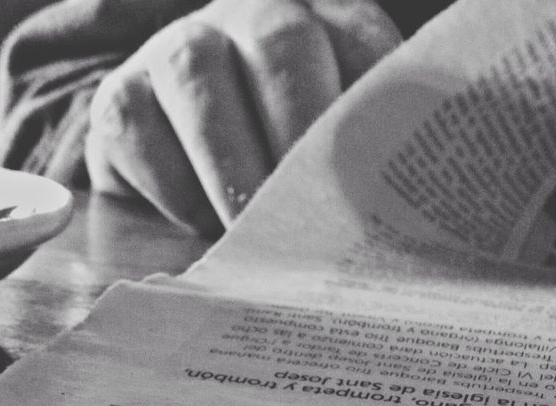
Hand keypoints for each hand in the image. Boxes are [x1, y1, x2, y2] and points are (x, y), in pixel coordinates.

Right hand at [84, 0, 399, 234]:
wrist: (188, 198)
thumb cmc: (285, 188)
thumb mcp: (343, 168)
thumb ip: (380, 168)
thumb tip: (437, 214)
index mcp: (328, 24)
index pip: (361, 44)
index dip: (375, 107)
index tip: (386, 182)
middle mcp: (250, 16)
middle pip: (281, 38)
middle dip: (301, 128)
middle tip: (315, 210)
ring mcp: (176, 50)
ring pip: (198, 75)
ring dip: (233, 164)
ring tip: (255, 233)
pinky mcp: (118, 99)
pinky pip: (137, 128)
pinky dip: (175, 187)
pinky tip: (203, 227)